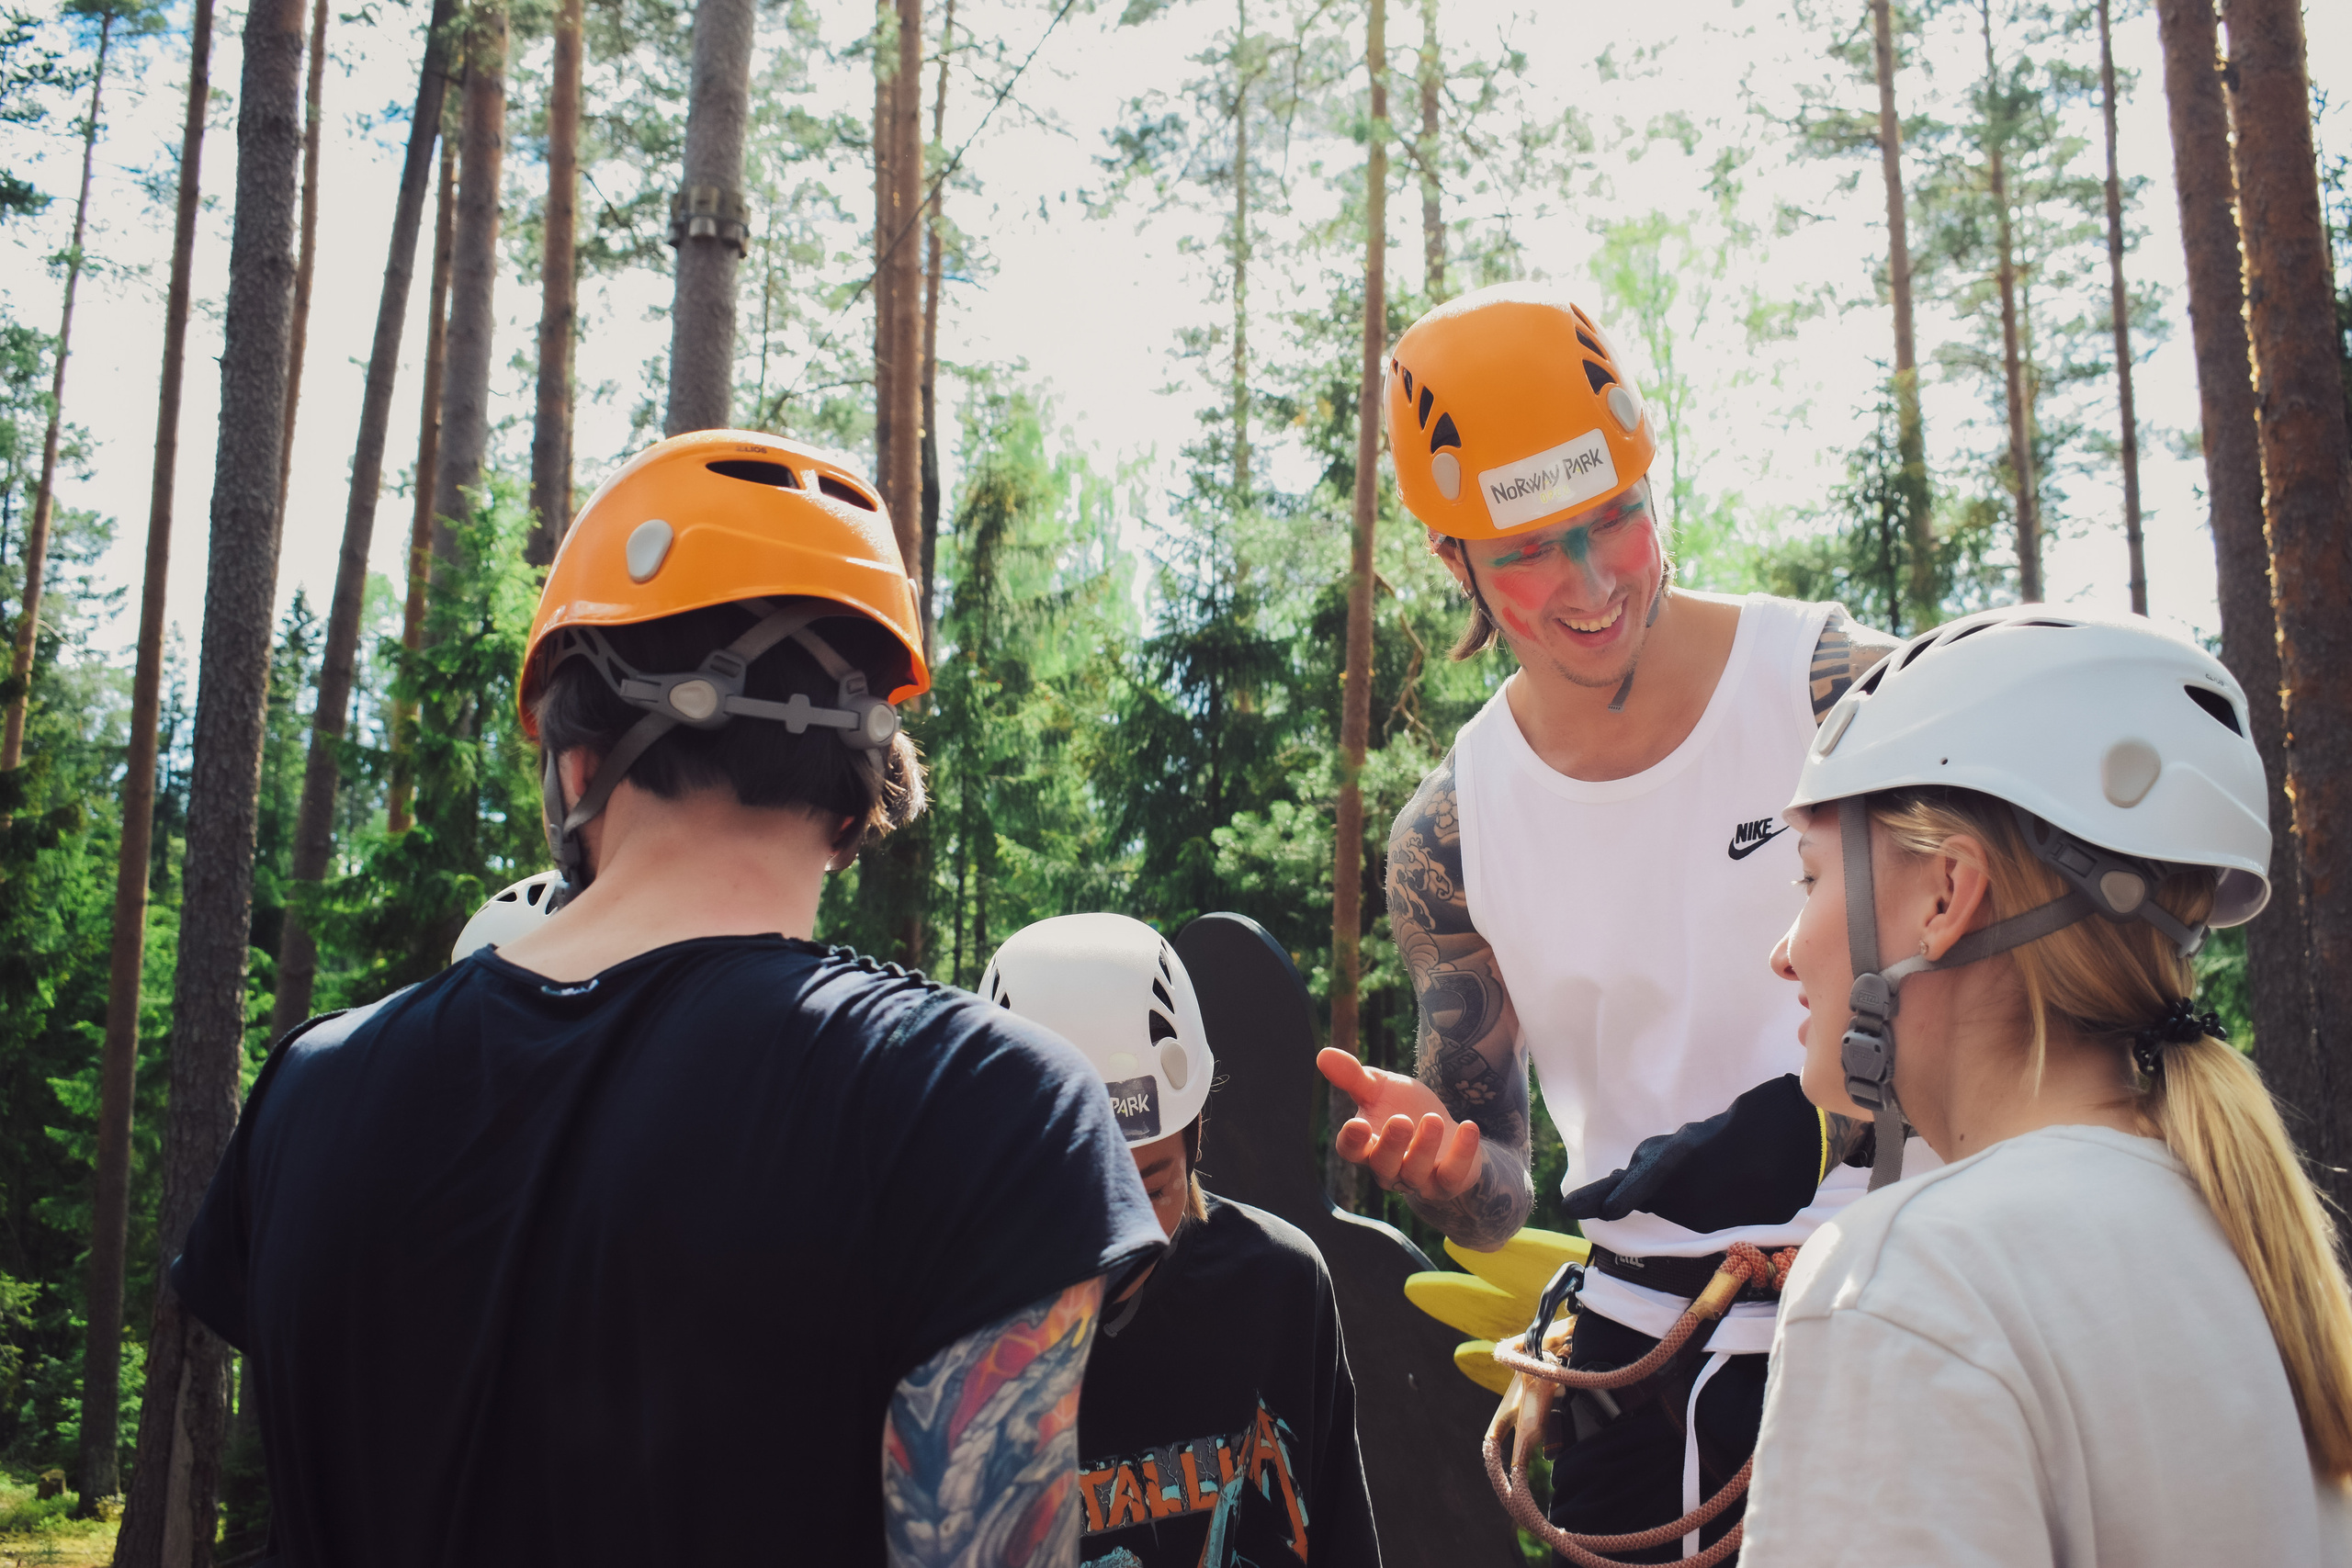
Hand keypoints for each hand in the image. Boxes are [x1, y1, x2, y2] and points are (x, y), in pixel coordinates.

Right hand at [1317, 1047, 1483, 1203]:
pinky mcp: (1447, 1182)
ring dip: (1424, 1147)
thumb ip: (1353, 1076)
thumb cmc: (1404, 1109)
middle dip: (1391, 1144)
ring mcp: (1418, 1179)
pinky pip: (1452, 1176)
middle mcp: (1388, 1168)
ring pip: (1415, 1173)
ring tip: (1434, 1118)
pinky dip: (1461, 1154)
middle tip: (1401, 1120)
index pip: (1350, 1151)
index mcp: (1366, 1145)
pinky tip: (1468, 1126)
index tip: (1358, 1123)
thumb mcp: (1380, 1088)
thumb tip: (1322, 1054)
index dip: (1352, 1141)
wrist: (1445, 1132)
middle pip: (1383, 1165)